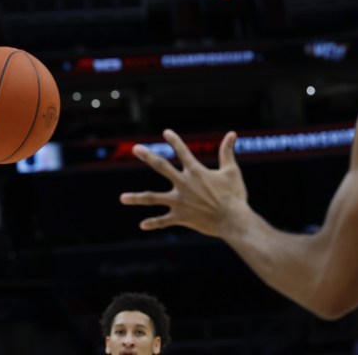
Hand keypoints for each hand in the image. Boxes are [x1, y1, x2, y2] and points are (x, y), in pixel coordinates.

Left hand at [119, 130, 246, 237]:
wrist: (234, 220)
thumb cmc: (235, 195)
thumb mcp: (232, 171)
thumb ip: (227, 152)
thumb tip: (232, 133)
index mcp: (196, 171)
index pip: (182, 152)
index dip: (175, 141)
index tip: (166, 132)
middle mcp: (184, 184)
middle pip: (161, 166)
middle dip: (148, 156)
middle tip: (135, 148)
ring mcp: (180, 201)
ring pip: (153, 198)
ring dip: (137, 198)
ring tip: (122, 198)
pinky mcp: (181, 217)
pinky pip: (164, 221)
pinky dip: (154, 223)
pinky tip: (142, 225)